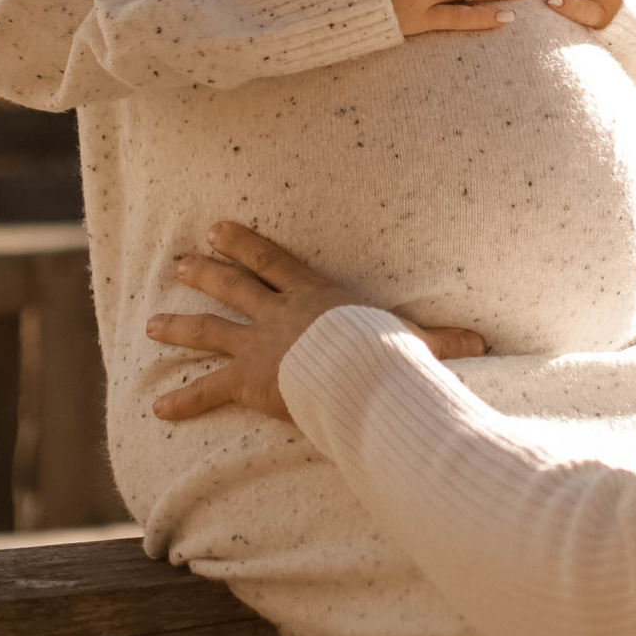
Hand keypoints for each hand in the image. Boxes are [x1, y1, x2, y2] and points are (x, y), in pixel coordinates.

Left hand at [148, 221, 486, 424]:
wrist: (357, 373)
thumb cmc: (385, 354)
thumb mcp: (414, 342)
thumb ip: (442, 343)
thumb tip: (484, 343)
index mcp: (313, 295)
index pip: (273, 260)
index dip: (244, 243)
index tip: (217, 227)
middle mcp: (278, 313)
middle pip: (233, 286)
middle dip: (205, 272)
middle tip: (179, 262)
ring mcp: (258, 344)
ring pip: (211, 329)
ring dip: (180, 324)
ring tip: (152, 322)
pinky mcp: (248, 379)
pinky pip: (209, 390)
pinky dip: (184, 399)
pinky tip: (158, 408)